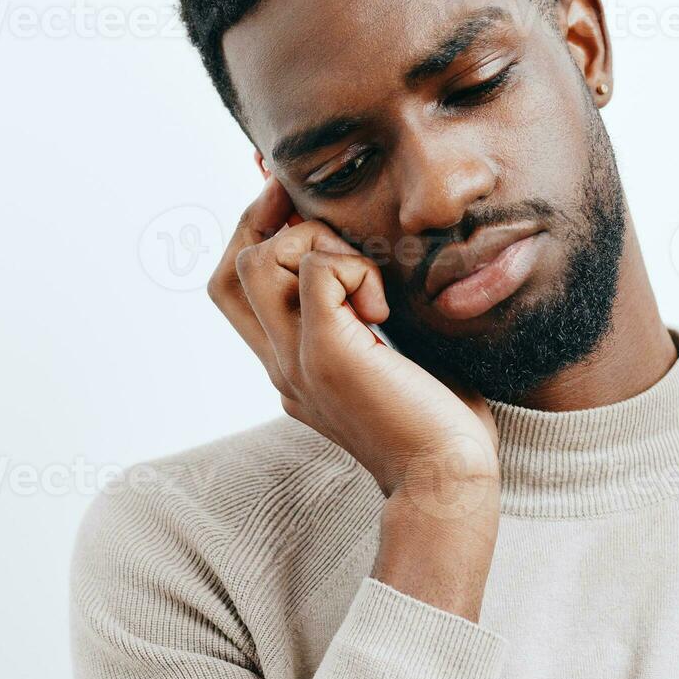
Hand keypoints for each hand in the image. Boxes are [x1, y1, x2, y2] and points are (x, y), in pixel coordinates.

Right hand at [208, 176, 499, 617]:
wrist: (449, 481)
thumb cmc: (439, 423)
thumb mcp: (394, 359)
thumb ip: (371, 317)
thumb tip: (376, 269)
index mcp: (289, 366)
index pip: (235, 290)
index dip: (253, 234)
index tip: (289, 196)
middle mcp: (279, 365)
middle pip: (229, 272)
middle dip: (266, 221)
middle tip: (313, 206)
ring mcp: (296, 363)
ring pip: (258, 261)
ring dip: (316, 243)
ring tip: (367, 278)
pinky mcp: (328, 358)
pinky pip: (318, 273)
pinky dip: (355, 268)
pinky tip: (386, 308)